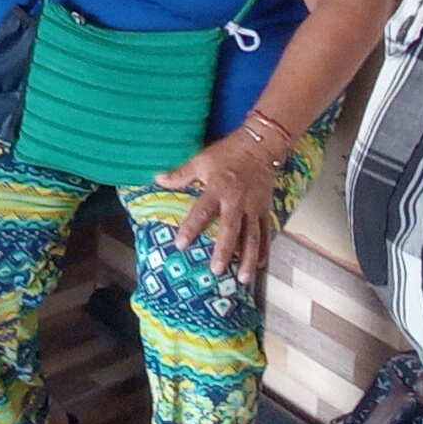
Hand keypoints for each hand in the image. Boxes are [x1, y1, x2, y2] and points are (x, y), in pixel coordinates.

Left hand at [153, 131, 284, 283]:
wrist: (261, 145)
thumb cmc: (228, 152)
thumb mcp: (202, 160)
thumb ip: (181, 174)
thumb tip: (157, 179)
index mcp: (218, 188)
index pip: (202, 211)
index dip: (190, 228)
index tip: (180, 245)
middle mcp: (237, 201)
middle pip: (230, 230)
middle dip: (223, 251)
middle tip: (215, 270)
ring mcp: (253, 207)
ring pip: (252, 236)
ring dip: (247, 258)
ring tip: (242, 278)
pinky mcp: (265, 208)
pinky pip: (265, 232)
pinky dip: (263, 248)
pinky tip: (259, 265)